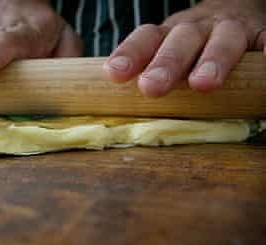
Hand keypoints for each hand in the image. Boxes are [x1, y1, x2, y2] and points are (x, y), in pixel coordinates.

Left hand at [104, 0, 265, 96]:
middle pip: (181, 40)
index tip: (115, 73)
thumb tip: (119, 109)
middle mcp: (197, 29)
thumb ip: (152, 75)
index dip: (130, 54)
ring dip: (212, 60)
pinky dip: (264, 56)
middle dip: (166, 63)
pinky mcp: (261, 35)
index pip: (146, 39)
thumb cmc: (192, 48)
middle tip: (151, 87)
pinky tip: (263, 65)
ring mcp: (230, 30)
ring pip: (223, 40)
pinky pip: (265, 43)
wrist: (232, 14)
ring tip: (203, 84)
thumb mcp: (169, 54)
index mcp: (168, 35)